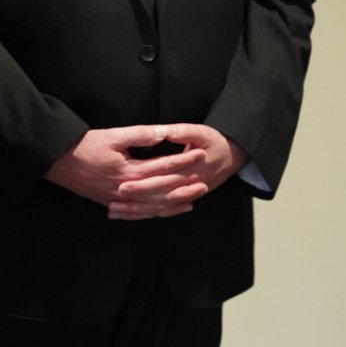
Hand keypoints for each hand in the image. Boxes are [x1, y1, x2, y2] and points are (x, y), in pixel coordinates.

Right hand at [45, 124, 233, 220]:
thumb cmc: (84, 146)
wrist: (58, 163)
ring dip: (177, 201)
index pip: (164, 166)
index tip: (201, 154)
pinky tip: (171, 209)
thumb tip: (164, 133)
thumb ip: (140, 135)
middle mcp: (128, 189)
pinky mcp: (114, 204)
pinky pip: (142, 213)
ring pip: (156, 205)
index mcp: (130, 171)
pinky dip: (159, 212)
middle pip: (164, 189)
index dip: (184, 161)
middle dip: (186, 184)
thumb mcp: (112, 135)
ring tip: (195, 196)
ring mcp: (121, 200)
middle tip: (206, 178)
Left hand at [113, 124, 248, 219]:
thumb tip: (165, 132)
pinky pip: (164, 210)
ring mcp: (186, 195)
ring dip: (137, 211)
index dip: (142, 183)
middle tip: (112, 201)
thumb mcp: (201, 132)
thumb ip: (183, 132)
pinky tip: (130, 215)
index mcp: (190, 170)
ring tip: (114, 212)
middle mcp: (186, 187)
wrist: (233, 156)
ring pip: (159, 208)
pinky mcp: (183, 198)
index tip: (122, 184)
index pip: (161, 179)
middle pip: (157, 197)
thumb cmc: (215, 142)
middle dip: (134, 200)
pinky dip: (148, 213)